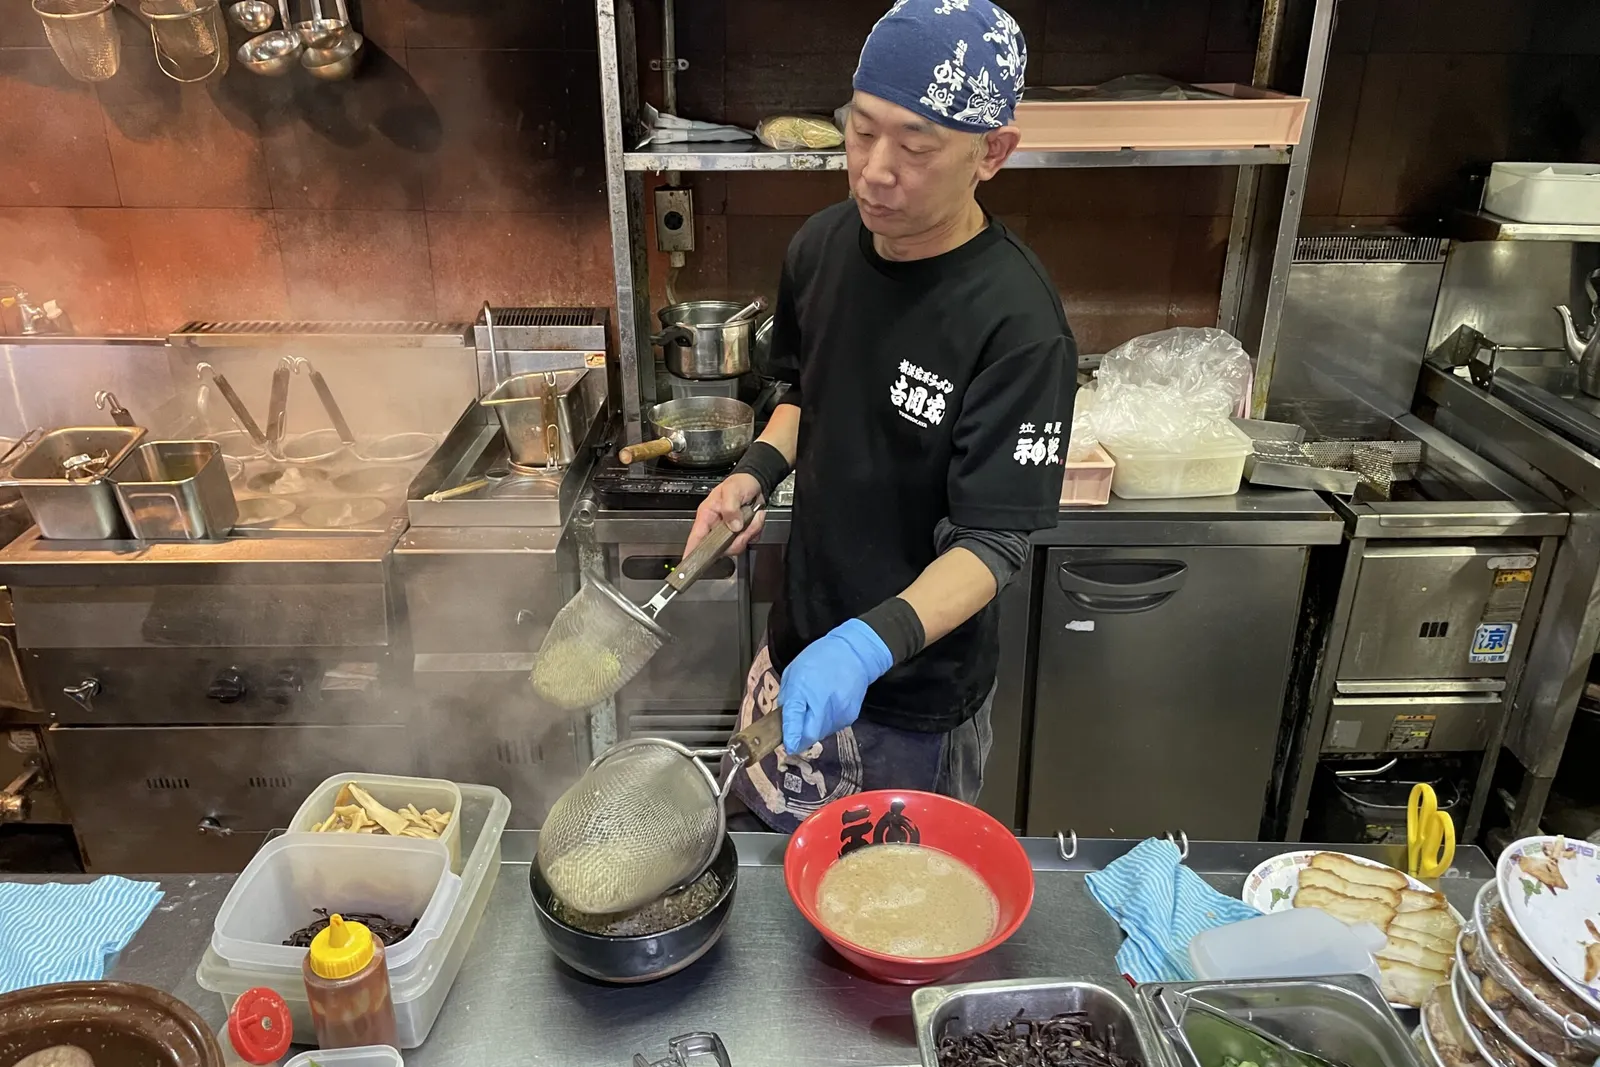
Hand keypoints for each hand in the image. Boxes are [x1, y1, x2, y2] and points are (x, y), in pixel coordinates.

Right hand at [683, 472, 765, 559]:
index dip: (691, 551)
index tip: (688, 563)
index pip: (696, 537)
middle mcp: (715, 526)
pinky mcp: (740, 534)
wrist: (754, 483)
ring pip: (736, 545)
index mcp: (707, 516)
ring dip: (749, 532)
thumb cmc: (738, 483)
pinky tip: (755, 519)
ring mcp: (728, 532)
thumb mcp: (732, 490)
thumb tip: (733, 526)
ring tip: (753, 517)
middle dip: (738, 539)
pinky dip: (755, 531)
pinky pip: (748, 541)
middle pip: (721, 547)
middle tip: (745, 527)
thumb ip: (730, 508)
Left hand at [777, 619, 893, 751]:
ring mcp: (839, 712)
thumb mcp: (793, 672)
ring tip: (817, 707)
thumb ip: (788, 699)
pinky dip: (827, 722)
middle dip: (801, 735)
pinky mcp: (850, 717)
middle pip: (810, 736)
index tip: (787, 746)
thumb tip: (784, 722)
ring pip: (821, 734)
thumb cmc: (819, 659)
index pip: (795, 721)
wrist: (854, 654)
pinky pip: (833, 727)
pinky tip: (829, 705)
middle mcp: (823, 704)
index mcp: (803, 689)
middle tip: (798, 724)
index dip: (790, 737)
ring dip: (814, 728)